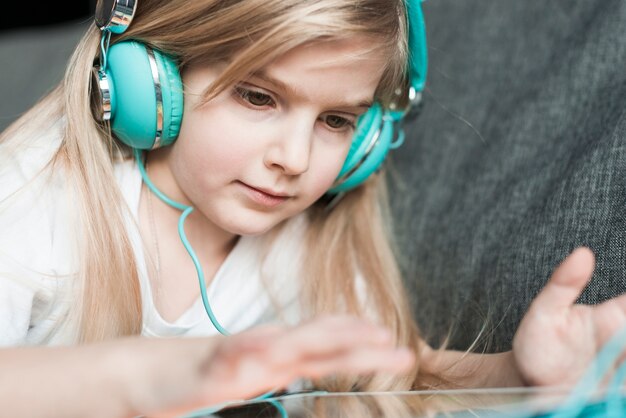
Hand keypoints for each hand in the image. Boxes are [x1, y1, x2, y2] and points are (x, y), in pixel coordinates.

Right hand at [143, 316, 414, 416]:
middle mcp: (259, 354)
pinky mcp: (204, 369)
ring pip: (280, 345)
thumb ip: (270, 368)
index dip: (354, 340)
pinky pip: (230, 359)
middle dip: (355, 342)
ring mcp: (234, 358)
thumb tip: (295, 368)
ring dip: (318, 339)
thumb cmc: (197, 377)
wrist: (142, 376)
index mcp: (271, 358)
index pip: (320, 346)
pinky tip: (270, 350)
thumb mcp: (243, 376)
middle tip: (391, 342)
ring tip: (349, 338)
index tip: (388, 340)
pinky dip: (250, 351)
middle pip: (314, 343)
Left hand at [512, 247, 625, 385]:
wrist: (527, 382)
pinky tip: (616, 385)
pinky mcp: (619, 394)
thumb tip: (583, 252)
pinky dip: (623, 388)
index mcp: (617, 318)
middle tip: (619, 347)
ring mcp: (624, 370)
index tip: (622, 320)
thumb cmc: (539, 342)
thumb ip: (563, 284)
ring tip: (616, 363)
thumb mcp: (544, 311)